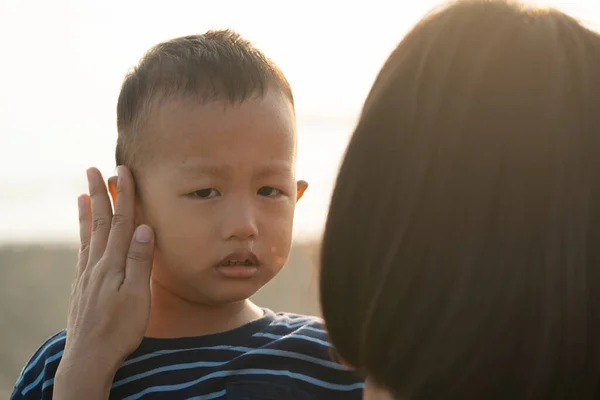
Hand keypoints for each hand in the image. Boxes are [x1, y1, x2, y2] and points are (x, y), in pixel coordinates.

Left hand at [54, 166, 154, 398]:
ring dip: (88, 210)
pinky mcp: (83, 285)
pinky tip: (83, 230)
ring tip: (84, 191)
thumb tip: (143, 227)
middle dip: (101, 194)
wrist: (89, 357)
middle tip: (94, 169)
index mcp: (113, 263)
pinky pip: (82, 249)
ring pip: (88, 234)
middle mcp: (96, 263)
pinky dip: (82, 233)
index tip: (123, 171)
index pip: (121, 221)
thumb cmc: (119, 329)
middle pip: (100, 222)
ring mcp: (87, 274)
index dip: (124, 195)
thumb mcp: (137, 296)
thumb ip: (139, 261)